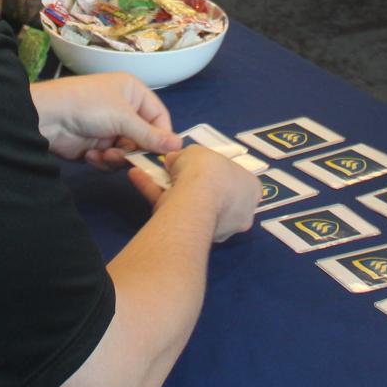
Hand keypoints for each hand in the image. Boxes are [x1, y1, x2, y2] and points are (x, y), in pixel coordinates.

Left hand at [32, 71, 180, 167]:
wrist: (47, 118)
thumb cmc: (89, 106)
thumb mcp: (123, 118)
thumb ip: (151, 135)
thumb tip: (180, 145)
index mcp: (134, 92)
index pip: (160, 117)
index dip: (162, 136)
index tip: (163, 154)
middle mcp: (125, 109)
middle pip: (145, 139)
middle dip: (134, 150)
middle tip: (126, 157)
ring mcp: (110, 128)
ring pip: (128, 153)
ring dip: (116, 158)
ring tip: (103, 155)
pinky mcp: (97, 145)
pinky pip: (111, 160)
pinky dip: (102, 160)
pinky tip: (89, 155)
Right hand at [129, 146, 257, 242]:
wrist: (196, 199)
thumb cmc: (210, 171)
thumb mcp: (199, 152)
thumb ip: (188, 157)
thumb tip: (174, 160)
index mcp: (250, 191)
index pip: (236, 180)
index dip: (216, 169)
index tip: (199, 162)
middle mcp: (237, 214)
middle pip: (212, 195)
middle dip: (191, 182)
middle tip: (172, 167)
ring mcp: (213, 227)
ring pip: (189, 204)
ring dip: (167, 186)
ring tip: (146, 169)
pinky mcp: (188, 234)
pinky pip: (172, 209)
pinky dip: (153, 192)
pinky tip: (136, 176)